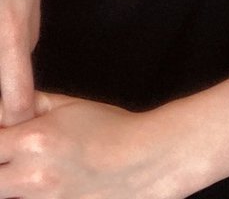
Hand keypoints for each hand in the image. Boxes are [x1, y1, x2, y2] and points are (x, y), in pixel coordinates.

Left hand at [0, 91, 175, 198]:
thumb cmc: (113, 130)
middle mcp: (33, 177)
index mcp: (34, 140)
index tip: (5, 139)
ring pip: (10, 195)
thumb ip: (32, 104)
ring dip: (13, 184)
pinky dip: (34, 194)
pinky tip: (50, 182)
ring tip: (37, 169)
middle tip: (12, 160)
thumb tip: (6, 106)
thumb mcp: (70, 106)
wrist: (148, 161)